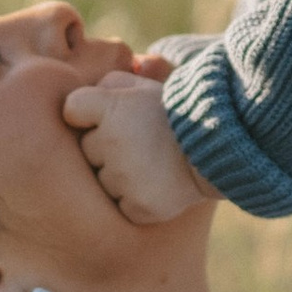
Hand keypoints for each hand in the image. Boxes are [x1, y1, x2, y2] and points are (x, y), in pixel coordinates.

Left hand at [62, 68, 213, 223]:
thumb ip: (108, 84)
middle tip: (140, 141)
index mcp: (110, 107)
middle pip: (87, 149)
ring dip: (121, 175)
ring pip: (104, 180)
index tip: (108, 116)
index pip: (72, 110)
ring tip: (152, 163)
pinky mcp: (137, 207)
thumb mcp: (143, 85)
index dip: (88, 113)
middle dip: (106, 146)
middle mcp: (112, 142)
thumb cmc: (175, 113)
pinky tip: (157, 184)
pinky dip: (136, 199)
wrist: (220, 146)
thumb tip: (80, 101)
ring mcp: (124, 179)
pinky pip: (122, 205)